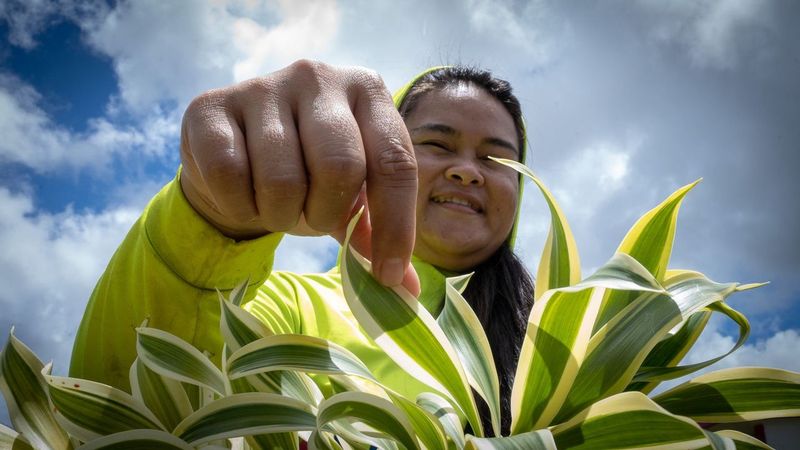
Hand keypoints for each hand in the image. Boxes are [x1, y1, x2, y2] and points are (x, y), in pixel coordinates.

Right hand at [179, 60, 419, 292]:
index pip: (395, 161)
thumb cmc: (305, 175)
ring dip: (281, 214)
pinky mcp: (209, 105)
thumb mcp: (349, 197)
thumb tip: (406, 292)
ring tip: (277, 205)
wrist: (233, 156)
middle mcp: (318, 77)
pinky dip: (240, 206)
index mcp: (367, 91)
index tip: (387, 275)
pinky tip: (241, 195)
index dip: (396, 226)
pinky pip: (230, 176)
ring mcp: (261, 85)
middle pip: (340, 166)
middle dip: (327, 214)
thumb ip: (376, 234)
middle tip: (314, 219)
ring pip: (282, 179)